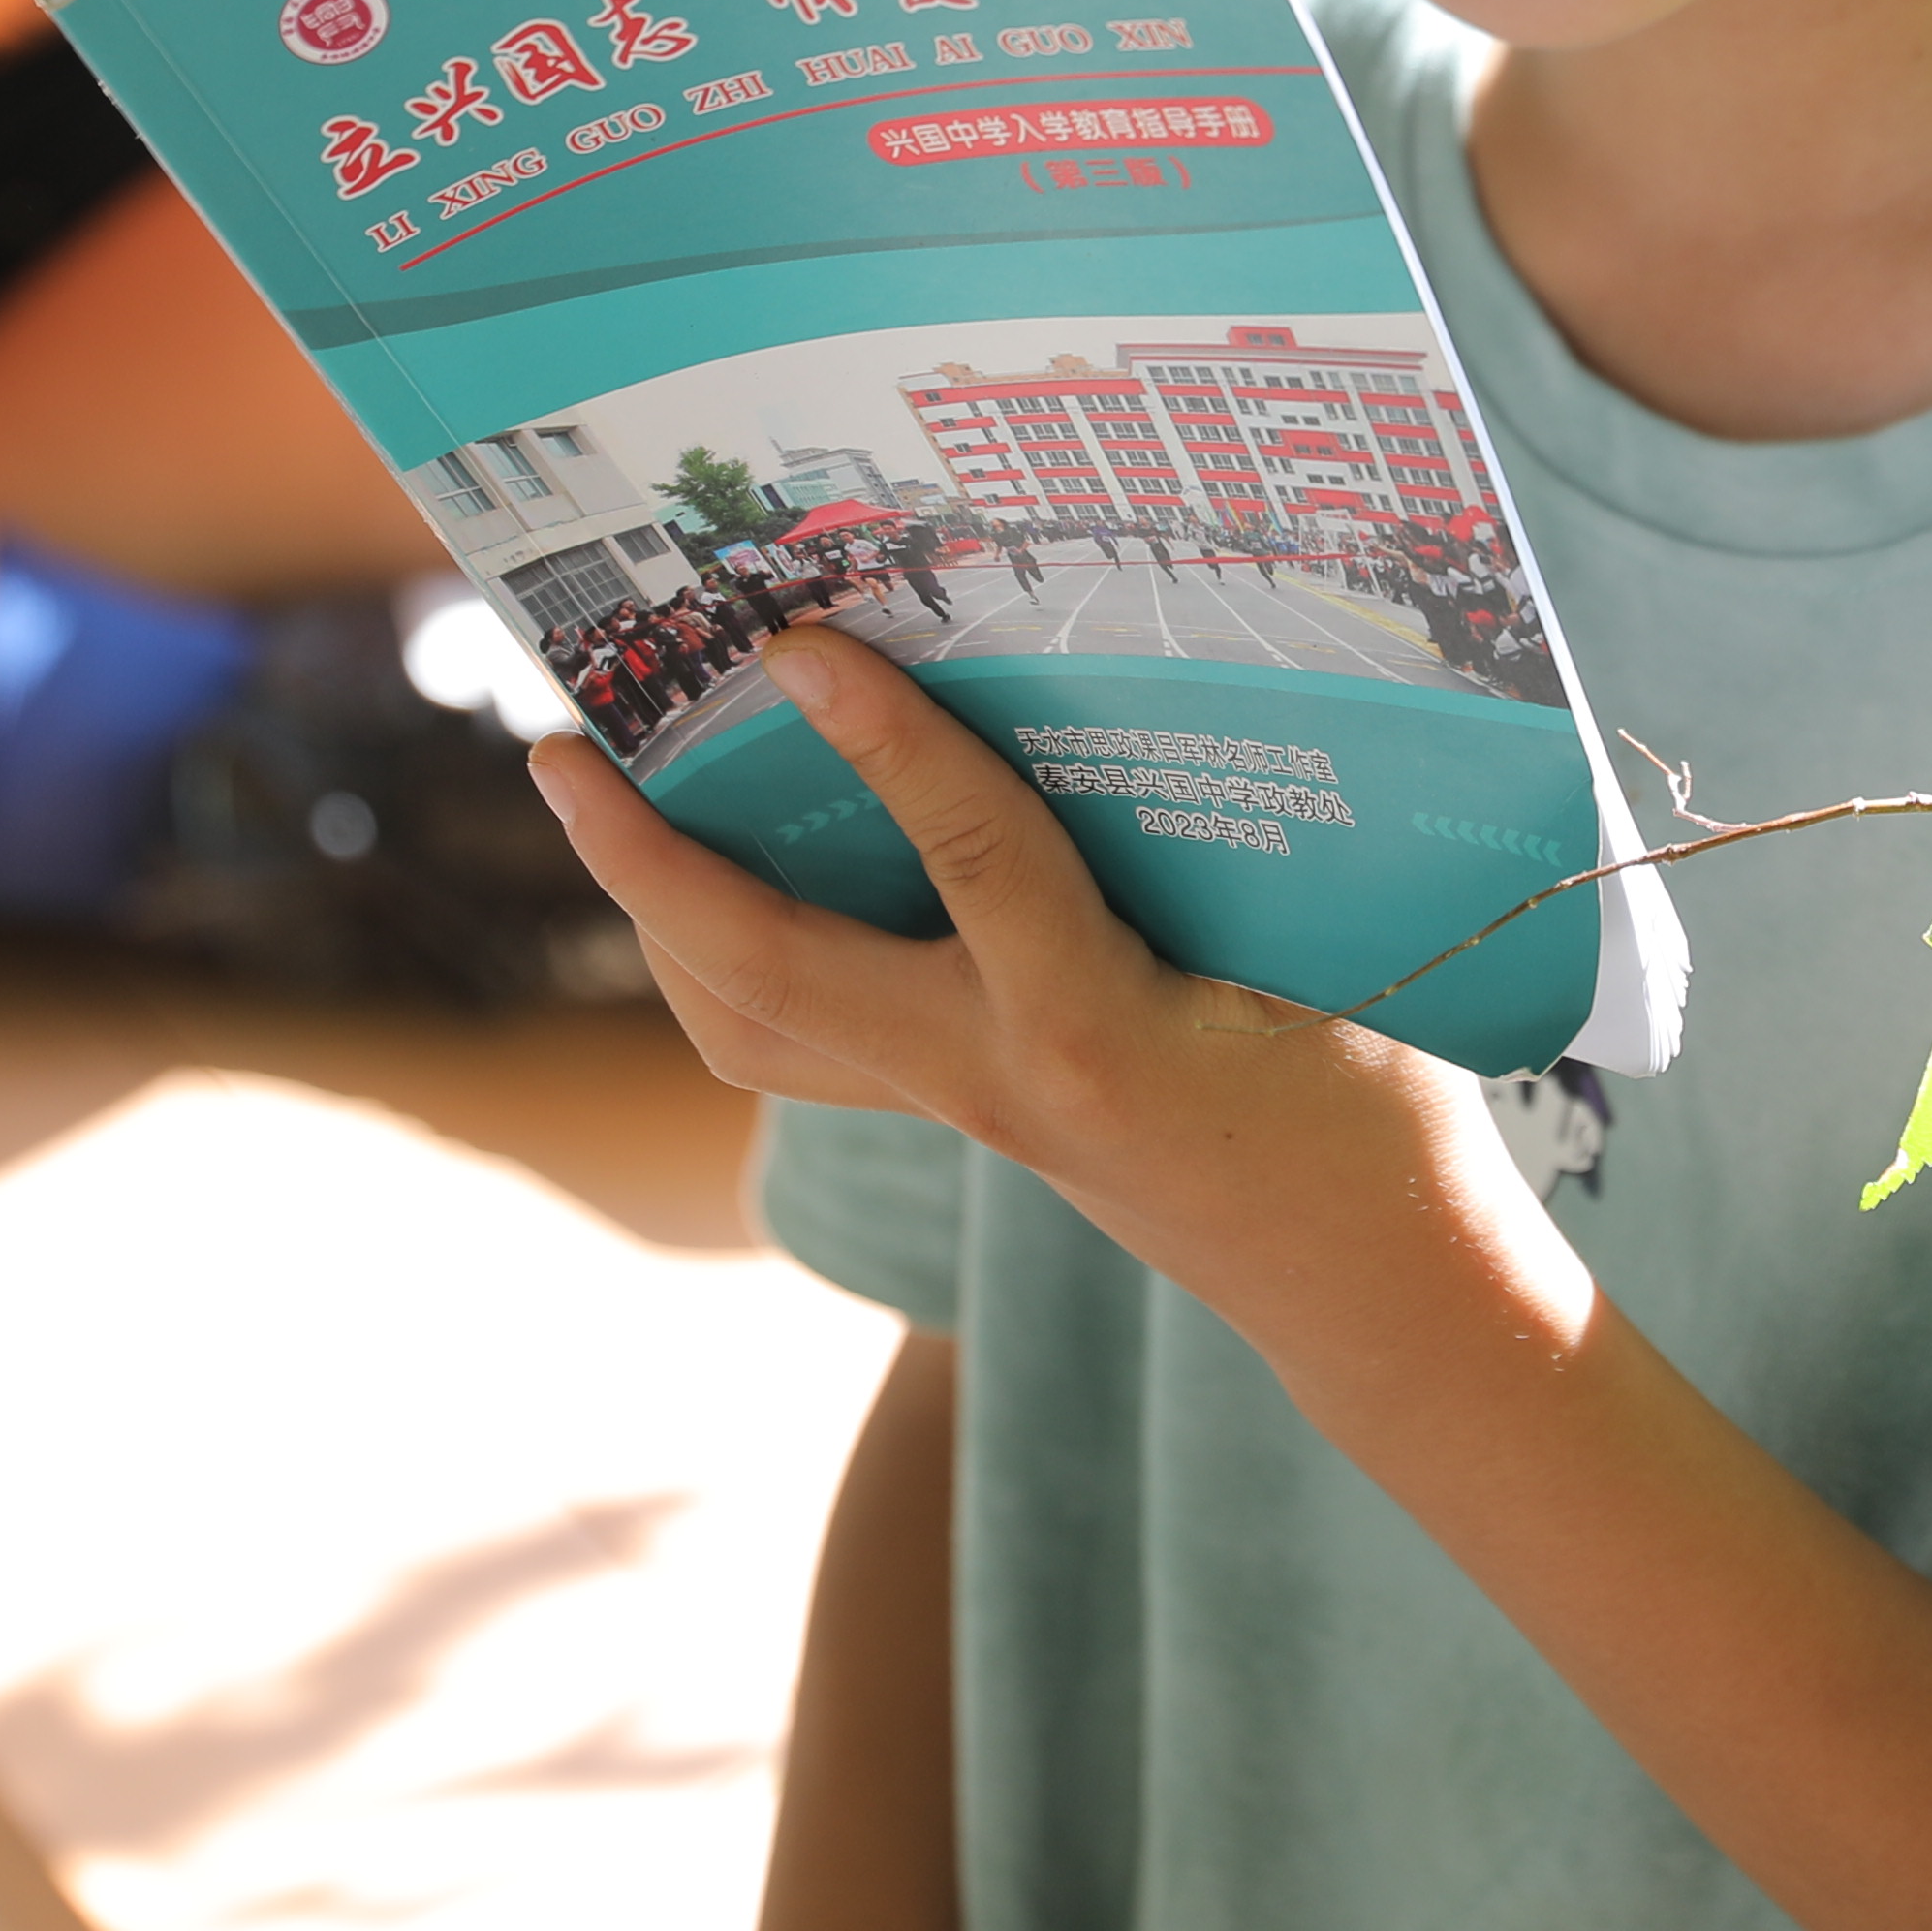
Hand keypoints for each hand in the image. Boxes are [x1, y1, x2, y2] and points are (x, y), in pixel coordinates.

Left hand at [528, 637, 1576, 1388]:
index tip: (797, 646)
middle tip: (559, 749)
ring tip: (615, 810)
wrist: (1362, 1284)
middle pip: (766, 977)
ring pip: (752, 1034)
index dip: (889, 743)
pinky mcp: (966, 1119)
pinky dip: (743, 974)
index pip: (977, 860)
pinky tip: (735, 889)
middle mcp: (995, 1079)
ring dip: (664, 925)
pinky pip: (807, 1053)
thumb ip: (1211, 839)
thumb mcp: (1319, 956)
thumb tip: (1115, 686)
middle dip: (645, 866)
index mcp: (1098, 1029)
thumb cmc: (1372, 1103)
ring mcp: (964, 1111)